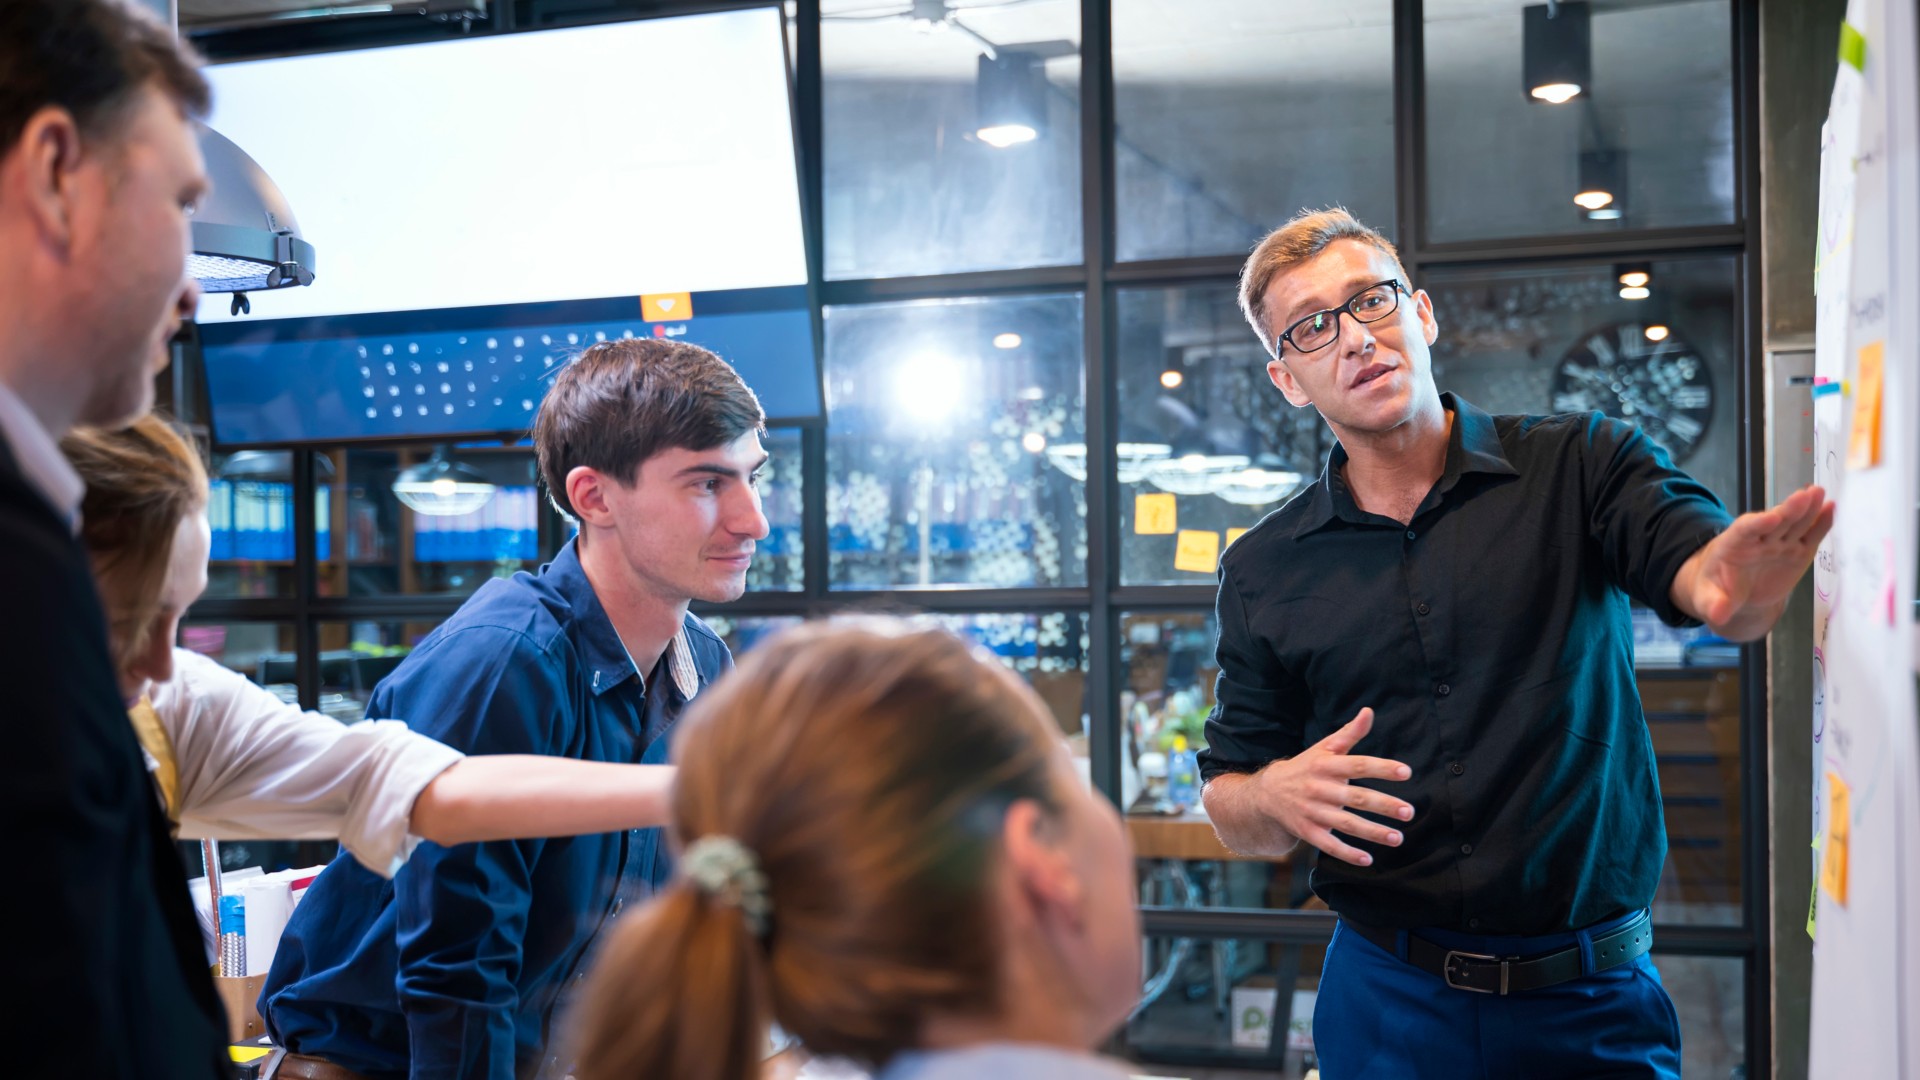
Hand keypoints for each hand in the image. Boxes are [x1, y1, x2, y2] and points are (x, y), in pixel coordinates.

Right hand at [1254, 707, 1412, 865]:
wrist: (1267, 793)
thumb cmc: (1306, 767)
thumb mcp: (1324, 747)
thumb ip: (1349, 732)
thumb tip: (1368, 711)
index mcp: (1326, 765)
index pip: (1358, 765)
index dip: (1382, 768)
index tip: (1406, 772)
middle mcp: (1319, 788)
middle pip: (1356, 797)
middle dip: (1383, 805)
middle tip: (1409, 812)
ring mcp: (1313, 811)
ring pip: (1346, 823)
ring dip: (1373, 832)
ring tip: (1398, 838)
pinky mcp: (1307, 831)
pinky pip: (1328, 844)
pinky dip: (1347, 853)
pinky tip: (1367, 859)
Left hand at [1680, 484, 1834, 637]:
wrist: (1734, 594)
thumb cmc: (1717, 591)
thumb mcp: (1709, 600)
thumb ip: (1714, 605)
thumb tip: (1717, 615)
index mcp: (1733, 545)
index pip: (1745, 531)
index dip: (1758, 524)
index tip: (1771, 518)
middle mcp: (1759, 539)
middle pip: (1775, 522)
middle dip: (1789, 510)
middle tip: (1805, 496)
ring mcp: (1780, 544)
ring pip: (1794, 524)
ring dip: (1808, 509)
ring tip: (1819, 493)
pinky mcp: (1797, 552)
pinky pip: (1810, 536)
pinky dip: (1821, 523)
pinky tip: (1832, 508)